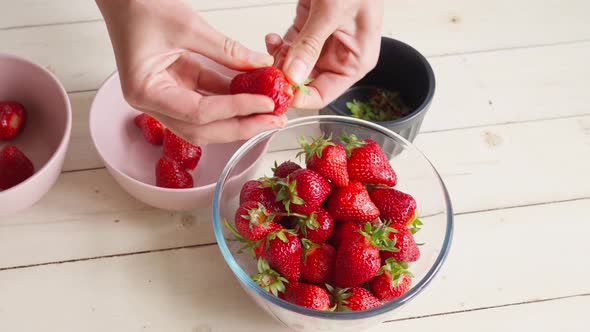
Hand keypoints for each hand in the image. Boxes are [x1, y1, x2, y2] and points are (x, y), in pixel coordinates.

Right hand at [96, 0, 285, 145]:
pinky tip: (257, 95)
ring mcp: (166, 96)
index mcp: (145, 92)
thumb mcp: (188, 26)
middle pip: (203, 129)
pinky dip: (233, 99)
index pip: (198, 113)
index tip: (265, 104)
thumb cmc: (140, 6)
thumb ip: (226, 50)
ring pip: (208, 120)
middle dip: (241, 126)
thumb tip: (263, 65)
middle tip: (274, 120)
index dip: (235, 110)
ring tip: (271, 113)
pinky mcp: (179, 86)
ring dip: (240, 117)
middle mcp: (153, 102)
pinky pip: (210, 99)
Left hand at [266, 0, 383, 109]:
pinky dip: (278, 45)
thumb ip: (310, 45)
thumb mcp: (332, 13)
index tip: (277, 91)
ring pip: (294, 65)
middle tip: (265, 74)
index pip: (324, 94)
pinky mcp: (310, 29)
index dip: (299, 97)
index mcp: (355, 61)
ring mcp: (324, 43)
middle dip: (284, 78)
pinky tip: (272, 38)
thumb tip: (292, 75)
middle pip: (305, 81)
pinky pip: (290, 46)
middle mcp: (340, 56)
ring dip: (278, 60)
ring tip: (269, 51)